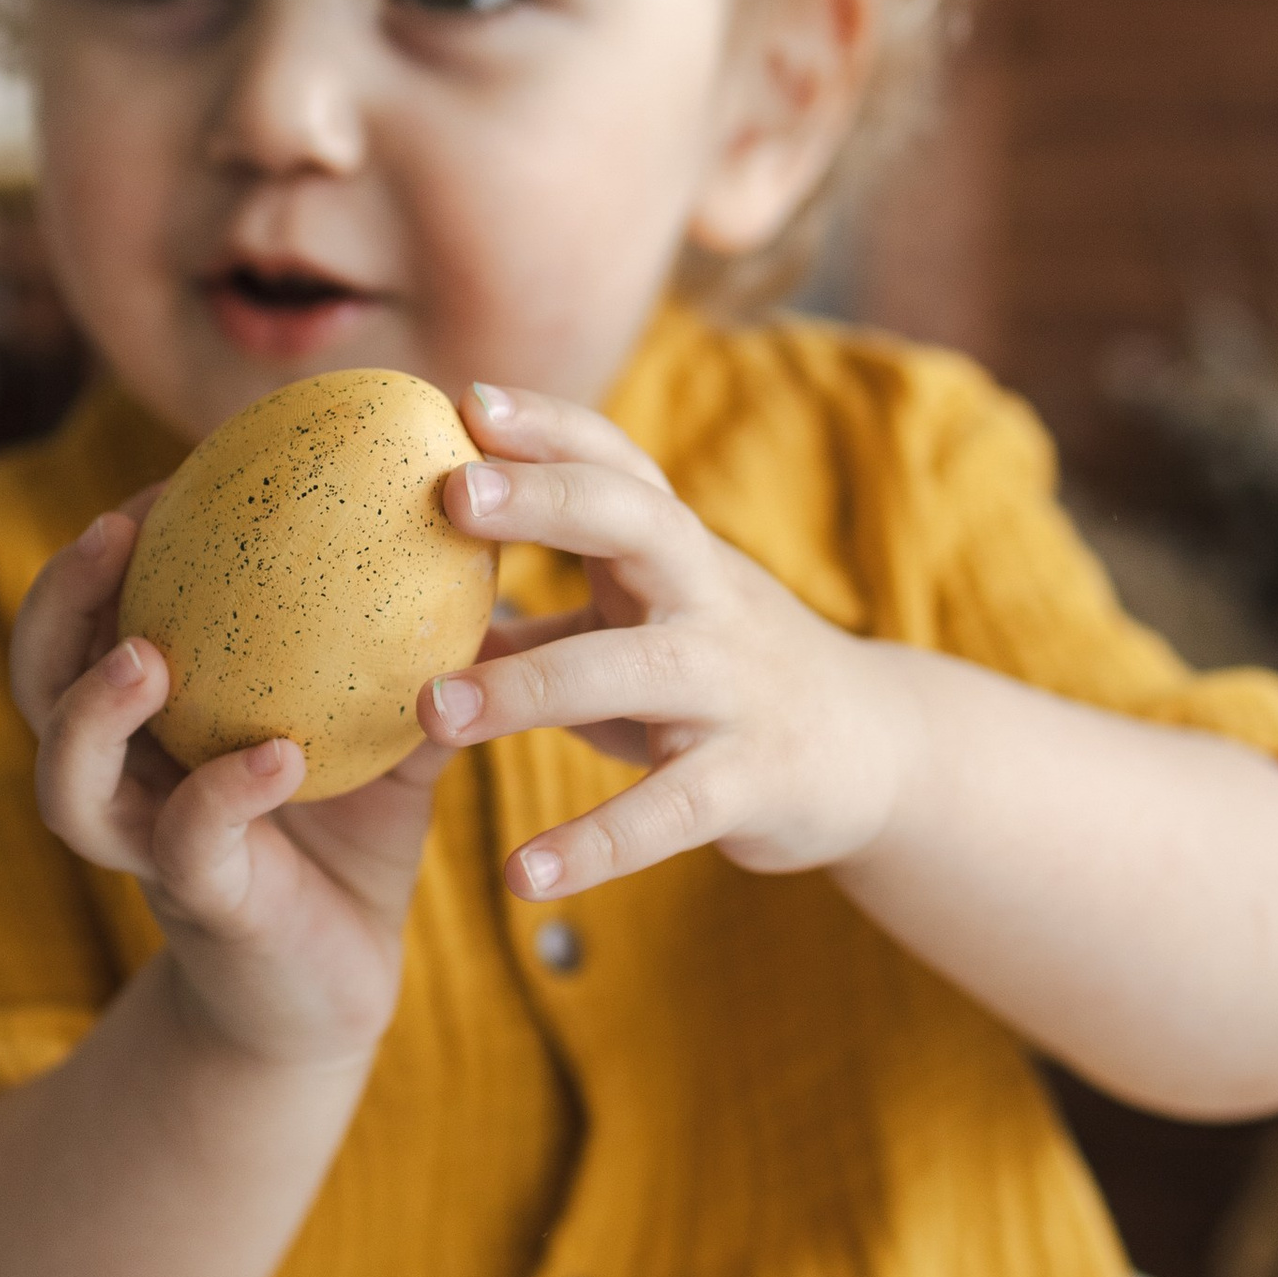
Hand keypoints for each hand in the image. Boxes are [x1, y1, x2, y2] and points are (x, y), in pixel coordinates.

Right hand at [11, 497, 447, 1067]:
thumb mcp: (383, 735)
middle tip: (113, 531)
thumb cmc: (351, 844)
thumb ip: (409, 655)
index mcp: (151, 724)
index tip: (160, 482)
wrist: (340, 989)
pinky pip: (190, 845)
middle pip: (37, 682)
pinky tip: (276, 755)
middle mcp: (129, 780)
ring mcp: (151, 849)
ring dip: (92, 712)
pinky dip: (225, 793)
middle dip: (57, 604)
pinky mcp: (204, 906)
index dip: (102, 551)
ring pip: (69, 781)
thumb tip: (479, 546)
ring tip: (145, 654)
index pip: (90, 618)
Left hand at [418, 382, 902, 901]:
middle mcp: (708, 598)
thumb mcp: (638, 620)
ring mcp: (735, 686)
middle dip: (548, 502)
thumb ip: (539, 607)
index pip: (616, 464)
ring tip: (431, 712)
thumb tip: (404, 591)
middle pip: (637, 524)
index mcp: (675, 551)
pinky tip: (523, 876)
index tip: (466, 400)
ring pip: (636, 669)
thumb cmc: (717, 672)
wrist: (872, 750)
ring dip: (531, 687)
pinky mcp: (752, 780)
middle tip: (450, 496)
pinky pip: (670, 811)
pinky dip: (596, 844)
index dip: (549, 426)